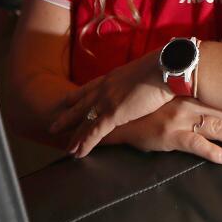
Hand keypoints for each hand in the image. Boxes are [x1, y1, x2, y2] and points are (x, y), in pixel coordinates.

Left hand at [49, 52, 172, 157]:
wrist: (167, 67)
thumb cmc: (164, 69)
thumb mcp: (144, 73)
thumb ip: (137, 82)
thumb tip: (143, 87)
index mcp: (113, 77)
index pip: (89, 87)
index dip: (77, 96)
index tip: (66, 101)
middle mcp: (106, 87)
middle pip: (81, 105)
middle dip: (67, 117)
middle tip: (53, 127)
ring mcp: (107, 99)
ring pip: (84, 121)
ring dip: (74, 137)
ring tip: (65, 148)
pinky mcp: (113, 113)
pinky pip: (93, 132)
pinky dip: (84, 144)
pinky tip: (77, 153)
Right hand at [116, 99, 221, 163]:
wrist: (120, 114)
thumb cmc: (147, 104)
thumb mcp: (170, 95)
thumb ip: (190, 95)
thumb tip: (213, 94)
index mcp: (191, 90)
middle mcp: (190, 102)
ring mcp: (181, 118)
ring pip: (217, 128)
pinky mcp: (170, 135)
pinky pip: (195, 145)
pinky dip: (211, 152)